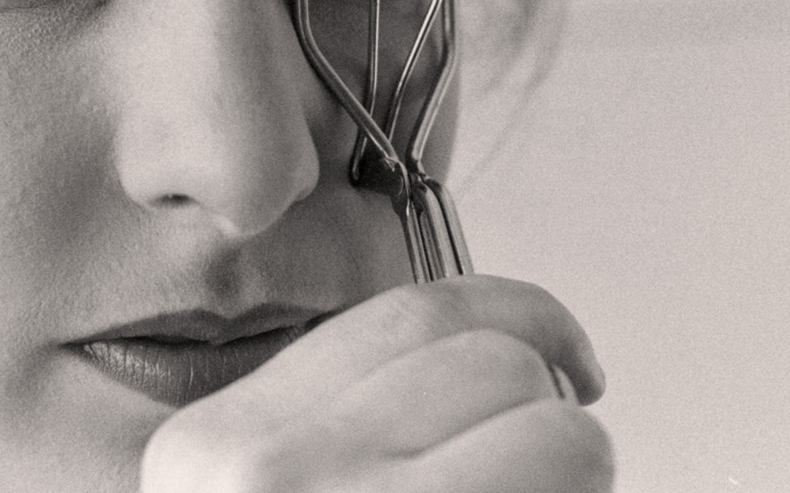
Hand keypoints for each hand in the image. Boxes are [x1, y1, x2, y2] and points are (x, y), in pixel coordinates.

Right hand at [141, 275, 611, 492]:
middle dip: (543, 397)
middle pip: (471, 347)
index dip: (511, 318)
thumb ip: (351, 426)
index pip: (394, 315)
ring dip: (569, 453)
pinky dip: (581, 482)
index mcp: (208, 446)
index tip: (565, 362)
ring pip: (530, 390)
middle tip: (557, 461)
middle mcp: (247, 468)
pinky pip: (562, 445)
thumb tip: (488, 356)